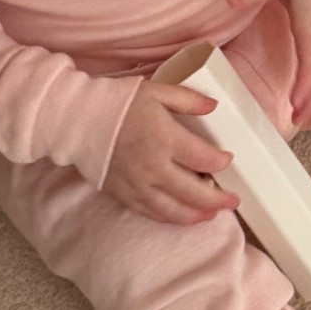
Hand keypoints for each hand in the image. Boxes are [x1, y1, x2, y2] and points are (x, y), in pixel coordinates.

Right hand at [105, 80, 239, 225]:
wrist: (77, 120)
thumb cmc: (117, 102)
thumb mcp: (156, 91)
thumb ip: (188, 99)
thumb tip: (215, 106)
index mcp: (164, 138)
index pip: (203, 158)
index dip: (221, 162)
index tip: (228, 159)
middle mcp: (153, 166)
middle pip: (194, 192)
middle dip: (218, 199)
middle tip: (233, 201)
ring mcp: (138, 184)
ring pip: (173, 210)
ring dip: (196, 215)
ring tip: (212, 215)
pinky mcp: (123, 194)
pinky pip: (151, 213)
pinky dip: (170, 218)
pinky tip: (181, 217)